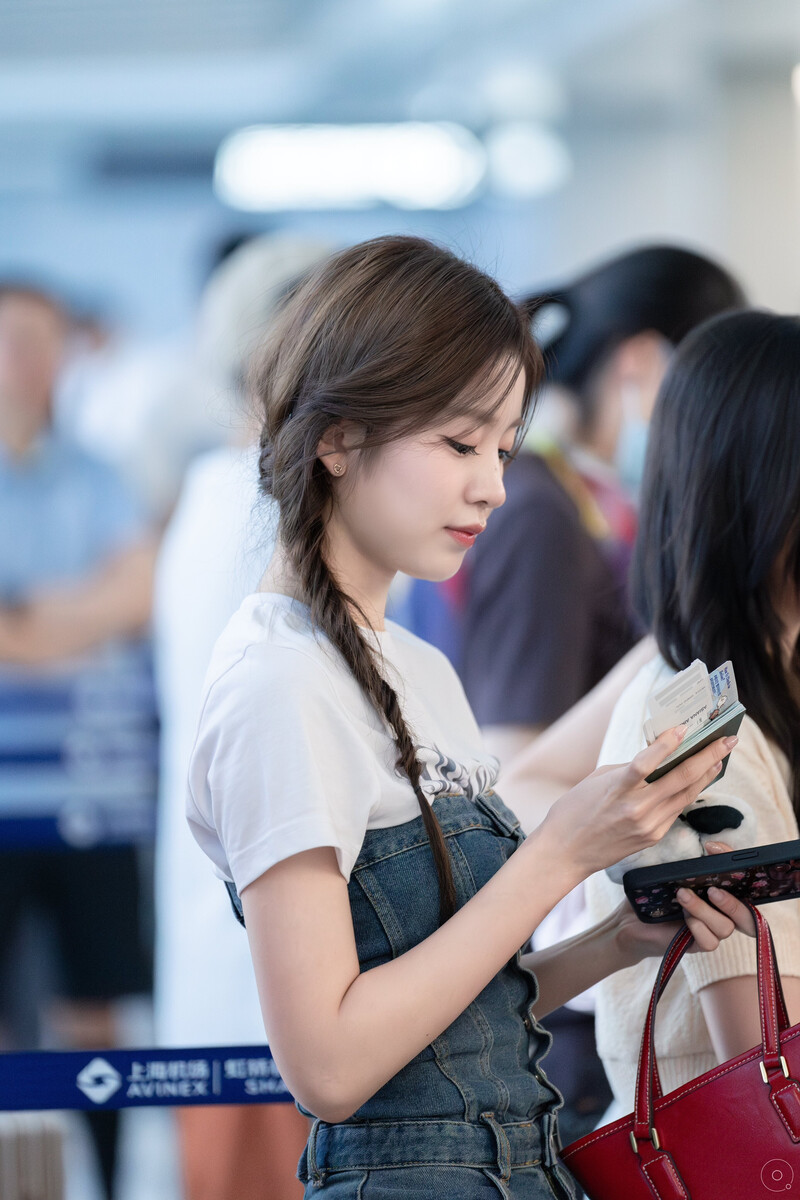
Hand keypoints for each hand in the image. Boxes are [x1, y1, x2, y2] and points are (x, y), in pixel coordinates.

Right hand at [537, 725, 738, 880]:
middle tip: (727, 741)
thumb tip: (655, 758)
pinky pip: (675, 809)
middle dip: (708, 756)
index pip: (646, 762)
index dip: (668, 743)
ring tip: (720, 757)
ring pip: (686, 795)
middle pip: (680, 778)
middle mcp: (636, 809)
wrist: (566, 851)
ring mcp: (648, 825)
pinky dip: (688, 792)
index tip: (684, 728)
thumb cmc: (575, 810)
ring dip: (706, 774)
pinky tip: (698, 780)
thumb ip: (628, 769)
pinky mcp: (653, 837)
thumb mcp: (597, 779)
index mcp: (617, 789)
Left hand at [614, 842, 756, 962]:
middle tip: (712, 890)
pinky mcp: (698, 945)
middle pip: (747, 916)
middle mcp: (722, 913)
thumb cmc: (657, 892)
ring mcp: (712, 931)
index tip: (713, 849)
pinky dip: (697, 928)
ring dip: (704, 910)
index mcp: (723, 893)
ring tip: (683, 896)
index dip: (741, 869)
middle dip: (733, 903)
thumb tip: (707, 846)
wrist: (632, 920)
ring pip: (725, 927)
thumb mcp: (675, 874)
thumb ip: (694, 863)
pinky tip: (684, 918)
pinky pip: (709, 942)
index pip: (745, 883)